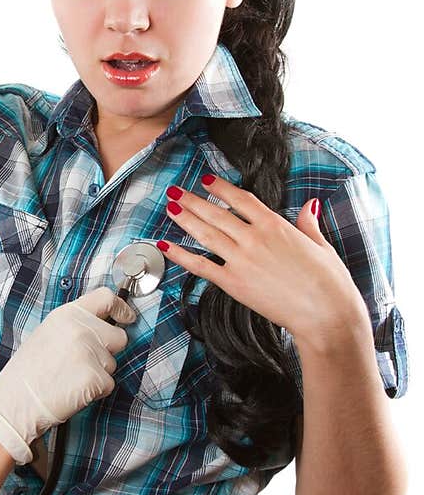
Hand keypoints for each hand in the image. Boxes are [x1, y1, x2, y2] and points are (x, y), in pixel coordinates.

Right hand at [0, 287, 134, 463]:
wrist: (15, 402)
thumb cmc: (27, 372)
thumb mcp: (46, 334)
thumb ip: (74, 325)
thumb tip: (97, 325)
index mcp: (67, 315)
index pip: (106, 299)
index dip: (121, 308)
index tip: (127, 317)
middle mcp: (82, 329)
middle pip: (118, 337)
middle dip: (108, 351)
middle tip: (84, 363)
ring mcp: (90, 353)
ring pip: (112, 363)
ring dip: (98, 373)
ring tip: (70, 378)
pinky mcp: (96, 378)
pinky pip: (108, 384)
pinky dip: (96, 391)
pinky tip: (74, 390)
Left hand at [159, 176, 367, 344]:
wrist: (325, 313)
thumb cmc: (329, 282)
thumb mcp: (321, 246)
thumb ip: (308, 224)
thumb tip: (310, 206)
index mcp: (276, 225)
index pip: (241, 199)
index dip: (220, 188)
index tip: (206, 180)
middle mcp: (254, 238)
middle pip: (216, 213)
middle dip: (192, 200)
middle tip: (175, 190)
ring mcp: (241, 260)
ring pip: (205, 234)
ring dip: (184, 218)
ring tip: (169, 207)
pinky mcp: (233, 283)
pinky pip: (200, 266)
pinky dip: (180, 254)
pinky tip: (165, 245)